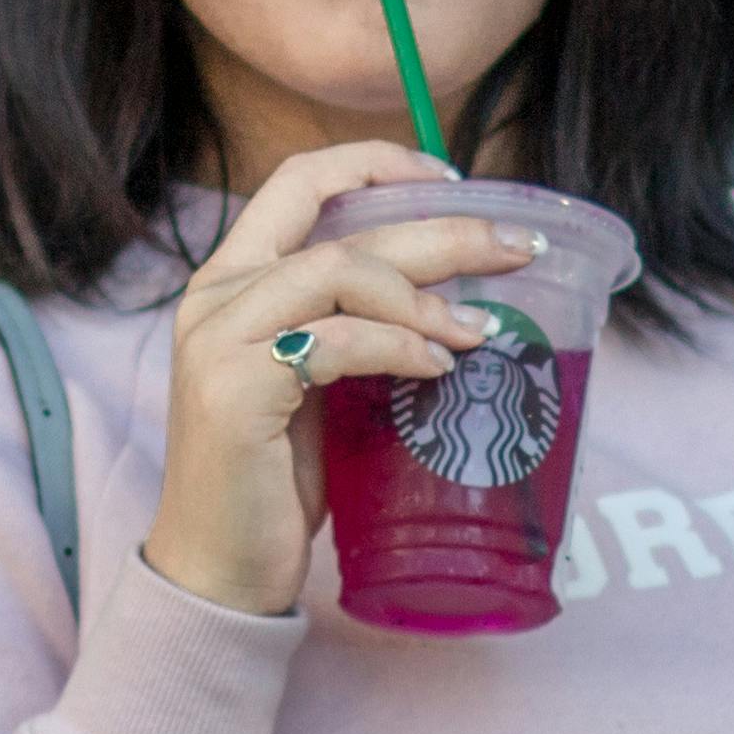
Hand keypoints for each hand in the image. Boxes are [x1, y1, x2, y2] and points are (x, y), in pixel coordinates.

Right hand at [138, 140, 535, 617]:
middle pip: (342, 225)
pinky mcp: (234, 389)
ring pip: (340, 272)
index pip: (299, 179)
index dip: (377, 162)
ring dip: (425, 296)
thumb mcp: (313, 385)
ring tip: (479, 330)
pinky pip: (337, 342)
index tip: (450, 181)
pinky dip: (399, 348)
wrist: (217, 571)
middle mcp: (216, 295)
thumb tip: (450, 298)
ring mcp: (218, 339)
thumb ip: (350, 328)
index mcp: (231, 280)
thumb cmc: (272, 481)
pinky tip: (436, 372)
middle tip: (518, 248)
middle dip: (444, 229)